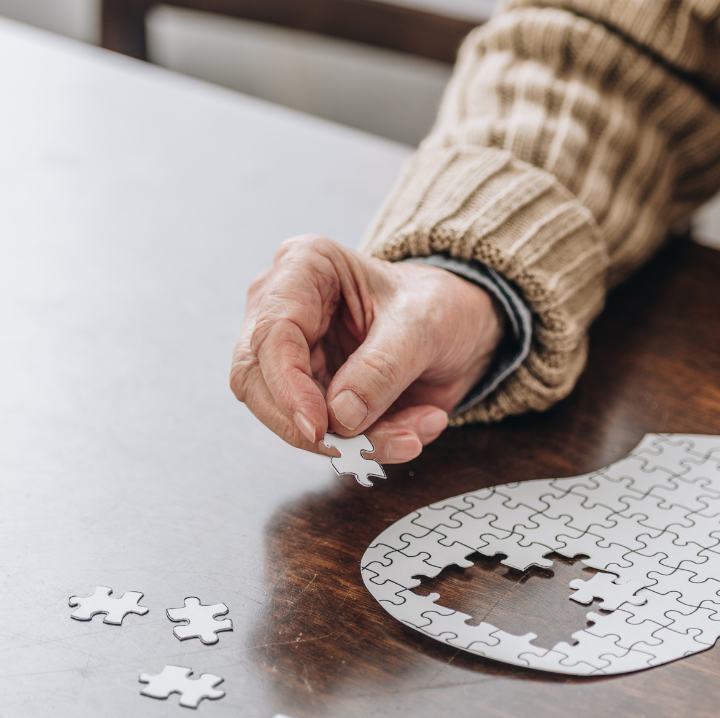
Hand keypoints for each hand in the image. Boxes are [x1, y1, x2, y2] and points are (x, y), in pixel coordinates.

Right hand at [230, 235, 503, 462]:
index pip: (271, 334)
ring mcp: (294, 356)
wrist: (461, 327)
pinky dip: (369, 445)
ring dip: (353, 442)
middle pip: (258, 382)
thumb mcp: (424, 325)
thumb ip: (383, 367)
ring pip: (290, 418)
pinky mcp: (312, 394)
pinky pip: (325, 435)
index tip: (319, 427)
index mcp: (304, 267)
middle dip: (311, 426)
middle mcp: (285, 309)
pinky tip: (413, 430)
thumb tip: (340, 415)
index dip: (287, 388)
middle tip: (361, 448)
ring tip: (411, 436)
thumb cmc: (438, 304)